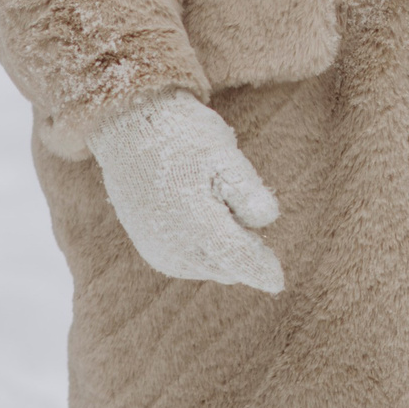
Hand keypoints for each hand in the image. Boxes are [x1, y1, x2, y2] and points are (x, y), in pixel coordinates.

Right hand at [88, 92, 284, 291]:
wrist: (130, 127)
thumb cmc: (184, 136)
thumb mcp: (224, 155)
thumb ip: (248, 191)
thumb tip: (267, 221)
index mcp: (199, 226)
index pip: (241, 261)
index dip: (263, 270)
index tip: (278, 280)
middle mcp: (176, 248)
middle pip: (226, 268)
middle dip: (243, 252)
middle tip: (241, 207)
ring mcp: (159, 250)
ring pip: (207, 267)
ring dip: (221, 251)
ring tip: (216, 204)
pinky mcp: (148, 246)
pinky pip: (186, 263)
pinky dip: (201, 249)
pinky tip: (200, 215)